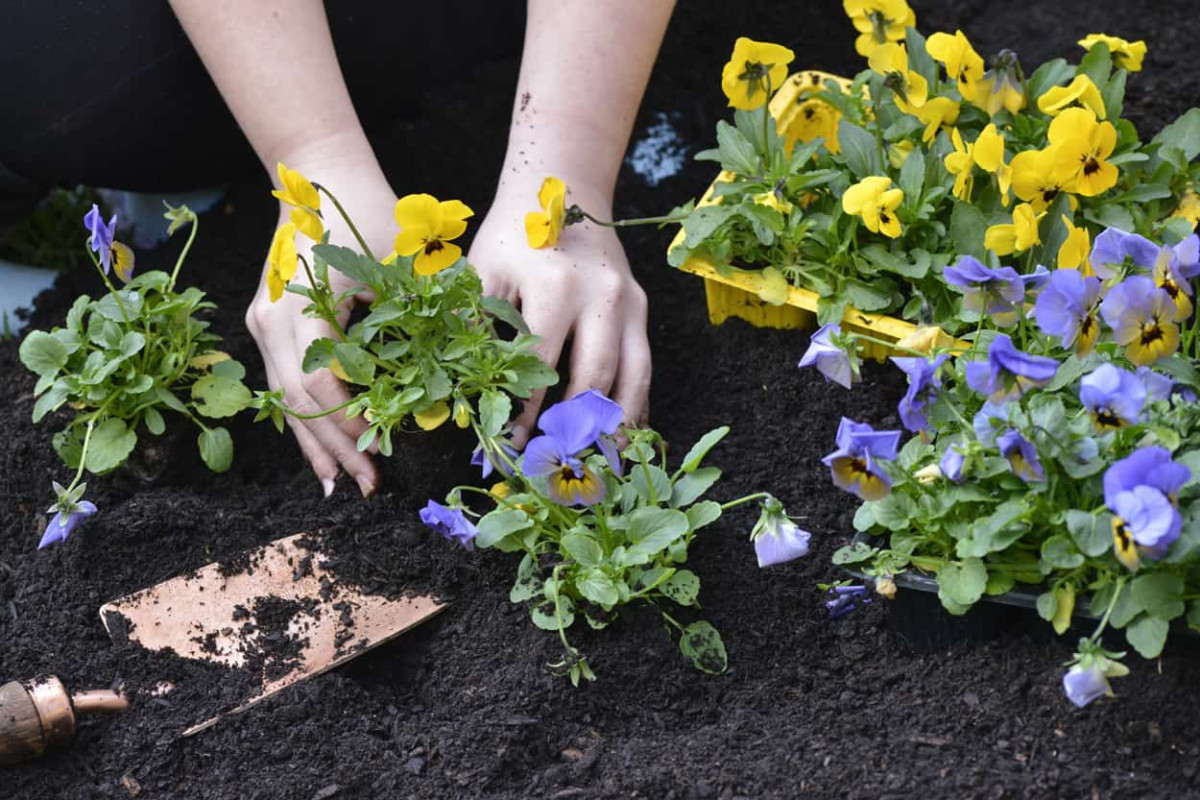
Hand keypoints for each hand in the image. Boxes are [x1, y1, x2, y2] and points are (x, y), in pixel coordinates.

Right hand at [245, 155, 397, 496]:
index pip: (324, 382)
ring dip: (314, 443)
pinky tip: (320, 453)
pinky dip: (304, 418)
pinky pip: (284, 384)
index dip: (352, 422)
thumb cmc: (372, 212)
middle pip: (299, 401)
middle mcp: (272, 319)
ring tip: (339, 485)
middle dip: (335, 448)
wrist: (319, 174)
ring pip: (285, 399)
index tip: (383, 449)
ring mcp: (264, 323)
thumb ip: (425, 316)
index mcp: (303, 304)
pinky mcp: (270, 325)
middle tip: (368, 486)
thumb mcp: (406, 261)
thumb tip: (460, 371)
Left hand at [469, 184, 650, 445]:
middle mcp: (602, 296)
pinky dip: (635, 402)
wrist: (563, 186)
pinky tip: (623, 433)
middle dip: (575, 426)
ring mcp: (629, 303)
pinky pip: (643, 365)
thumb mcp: (482, 273)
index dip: (527, 411)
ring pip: (633, 376)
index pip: (541, 365)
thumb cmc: (511, 234)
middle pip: (595, 377)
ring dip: (617, 423)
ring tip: (604, 462)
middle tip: (558, 462)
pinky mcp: (641, 308)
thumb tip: (472, 393)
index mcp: (556, 286)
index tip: (512, 445)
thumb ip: (476, 327)